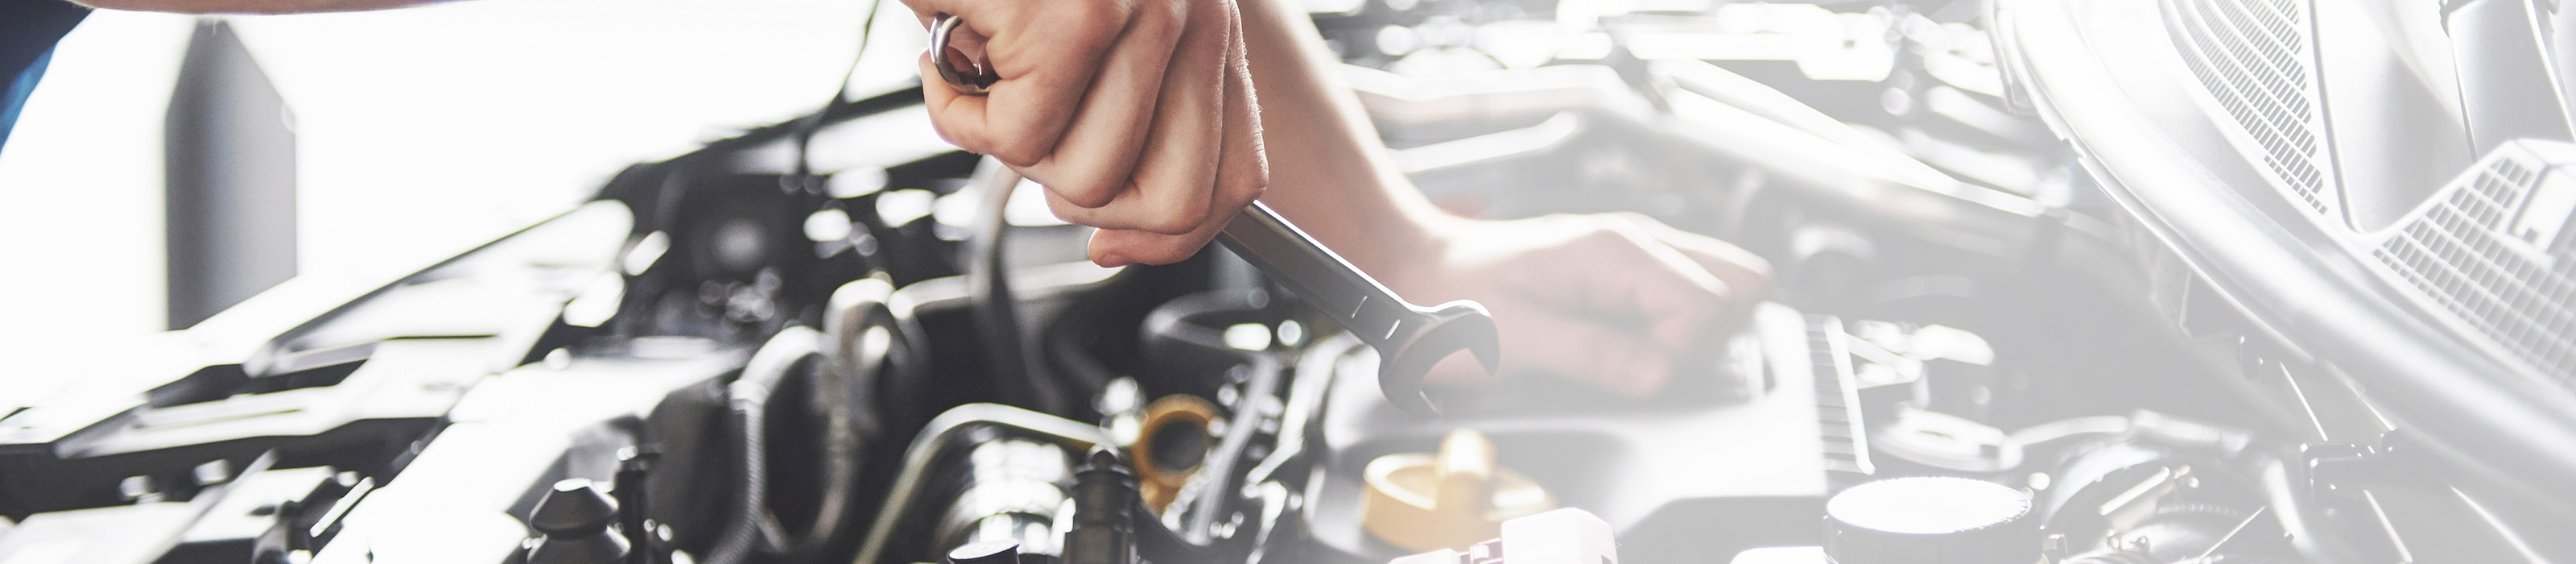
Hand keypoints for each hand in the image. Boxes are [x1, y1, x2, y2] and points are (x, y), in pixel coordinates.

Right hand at [903, 0, 1267, 266]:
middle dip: (1081, 197)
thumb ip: (1129, 119)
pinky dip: (956, 111)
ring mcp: (1141, 16)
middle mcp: (1193, 15)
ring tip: (986, 73)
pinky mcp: (1074, 21)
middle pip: (1170, 201)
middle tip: (1029, 133)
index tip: (1114, 242)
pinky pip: (1016, 140)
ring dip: (1006, 143)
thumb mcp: (1089, 36)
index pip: (1236, 177)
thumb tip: (1115, 237)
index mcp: (1206, 23)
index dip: (1173, 236)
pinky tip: (948, 55)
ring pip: (1084, 179)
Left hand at [1391, 213, 1771, 395]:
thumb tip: (1659, 376)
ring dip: (1700, 333)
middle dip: (1708, 342)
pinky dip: (1680, 326)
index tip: (1638, 377)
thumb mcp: (1514, 340)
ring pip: (1727, 285)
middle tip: (1647, 366)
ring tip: (1639, 356)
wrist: (1418, 272)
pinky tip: (1634, 344)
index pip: (1709, 304)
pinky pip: (1690, 292)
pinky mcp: (1629, 271)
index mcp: (1614, 252)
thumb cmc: (1452, 302)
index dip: (1683, 355)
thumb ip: (1592, 355)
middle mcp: (1636, 241)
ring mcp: (1637, 252)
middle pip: (1741, 285)